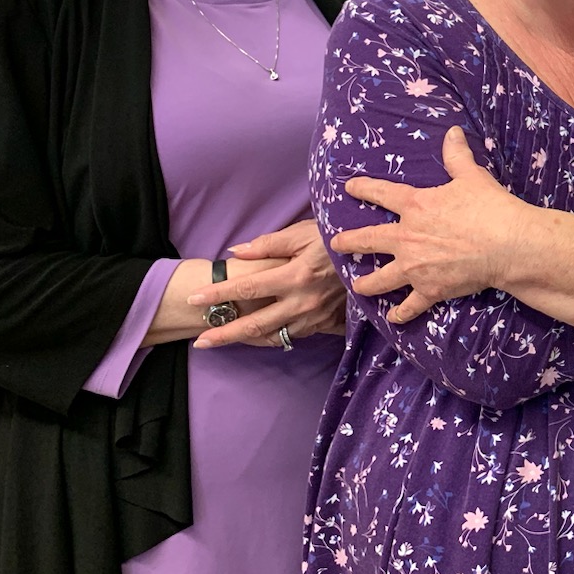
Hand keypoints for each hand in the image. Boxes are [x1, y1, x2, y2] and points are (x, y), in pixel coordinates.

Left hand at [186, 221, 342, 348]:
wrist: (379, 254)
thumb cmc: (338, 236)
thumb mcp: (304, 231)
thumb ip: (269, 243)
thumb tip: (235, 252)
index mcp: (295, 276)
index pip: (246, 288)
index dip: (218, 294)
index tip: (194, 299)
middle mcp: (303, 302)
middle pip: (256, 324)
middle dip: (225, 334)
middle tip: (200, 342)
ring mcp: (317, 316)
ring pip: (275, 336)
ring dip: (249, 340)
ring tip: (227, 339)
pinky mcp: (328, 323)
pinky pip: (296, 336)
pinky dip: (276, 336)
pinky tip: (263, 334)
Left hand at [333, 127, 526, 324]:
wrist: (507, 244)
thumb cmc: (489, 207)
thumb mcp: (472, 176)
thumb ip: (456, 155)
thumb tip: (452, 131)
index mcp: (415, 206)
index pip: (381, 194)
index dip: (363, 188)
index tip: (349, 187)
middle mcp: (407, 238)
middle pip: (369, 241)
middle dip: (349, 242)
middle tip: (336, 244)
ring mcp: (415, 267)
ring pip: (381, 279)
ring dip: (366, 283)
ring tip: (358, 286)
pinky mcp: (429, 290)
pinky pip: (410, 306)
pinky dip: (401, 313)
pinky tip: (394, 318)